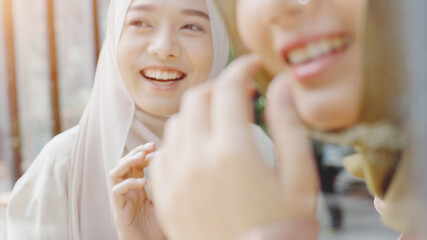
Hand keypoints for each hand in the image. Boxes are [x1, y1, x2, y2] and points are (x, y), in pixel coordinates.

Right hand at [109, 143, 164, 239]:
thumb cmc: (160, 226)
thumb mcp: (166, 200)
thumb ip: (165, 183)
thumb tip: (173, 160)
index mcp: (139, 187)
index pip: (136, 163)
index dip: (143, 152)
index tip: (155, 145)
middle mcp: (128, 191)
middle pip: (123, 164)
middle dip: (135, 152)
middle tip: (148, 148)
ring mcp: (122, 200)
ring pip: (115, 173)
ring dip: (127, 162)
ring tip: (142, 158)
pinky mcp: (118, 211)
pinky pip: (116, 191)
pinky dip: (129, 183)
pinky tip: (143, 182)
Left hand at [150, 55, 319, 239]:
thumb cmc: (282, 229)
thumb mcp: (299, 177)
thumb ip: (289, 125)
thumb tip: (282, 85)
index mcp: (233, 152)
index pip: (229, 89)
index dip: (242, 69)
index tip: (252, 66)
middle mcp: (197, 160)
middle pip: (197, 99)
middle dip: (219, 87)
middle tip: (238, 95)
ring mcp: (176, 179)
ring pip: (177, 123)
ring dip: (198, 113)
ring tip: (220, 122)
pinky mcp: (166, 197)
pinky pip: (163, 154)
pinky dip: (179, 142)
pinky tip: (198, 151)